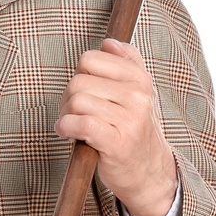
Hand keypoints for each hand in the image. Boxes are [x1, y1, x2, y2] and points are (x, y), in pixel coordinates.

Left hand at [55, 38, 176, 215]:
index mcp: (140, 78)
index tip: (85, 93)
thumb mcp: (139, 94)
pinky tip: (68, 135)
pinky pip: (80, 123)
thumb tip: (108, 42)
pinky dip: (66, 128)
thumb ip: (126, 64)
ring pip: (76, 101)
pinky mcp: (117, 142)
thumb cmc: (135, 131)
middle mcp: (138, 95)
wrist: (149, 173)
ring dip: (65, 116)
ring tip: (74, 127)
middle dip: (68, 99)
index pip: (90, 59)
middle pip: (78, 81)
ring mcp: (129, 118)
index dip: (78, 75)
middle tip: (75, 114)